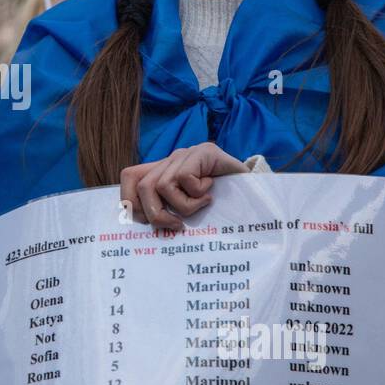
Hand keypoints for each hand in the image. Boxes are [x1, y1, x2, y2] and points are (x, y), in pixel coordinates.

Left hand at [120, 143, 249, 229]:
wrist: (255, 190)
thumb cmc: (221, 204)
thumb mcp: (189, 209)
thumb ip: (168, 211)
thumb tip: (145, 233)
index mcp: (163, 170)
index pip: (130, 177)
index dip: (130, 201)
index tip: (147, 223)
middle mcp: (171, 159)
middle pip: (142, 185)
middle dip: (156, 214)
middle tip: (177, 226)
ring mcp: (187, 154)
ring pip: (161, 185)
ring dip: (181, 206)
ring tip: (200, 207)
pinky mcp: (203, 152)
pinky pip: (184, 178)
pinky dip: (196, 194)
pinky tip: (211, 194)